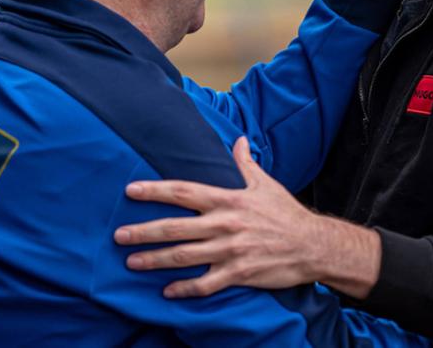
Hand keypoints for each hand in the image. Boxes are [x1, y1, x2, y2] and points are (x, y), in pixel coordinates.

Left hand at [114, 137, 380, 298]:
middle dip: (144, 231)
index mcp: (229, 199)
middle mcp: (226, 224)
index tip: (130, 191)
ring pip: (184, 256)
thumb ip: (246, 163)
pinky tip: (167, 292)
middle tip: (119, 236)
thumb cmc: (287, 213)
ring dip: (155, 260)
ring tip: (132, 262)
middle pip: (176, 227)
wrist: (314, 245)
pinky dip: (184, 289)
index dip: (155, 190)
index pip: (184, 192)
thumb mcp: (266, 184)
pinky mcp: (239, 273)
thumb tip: (238, 140)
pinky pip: (206, 284)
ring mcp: (231, 250)